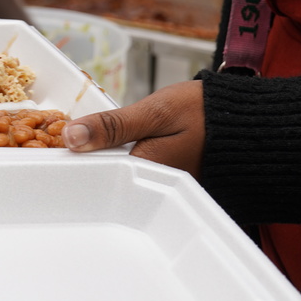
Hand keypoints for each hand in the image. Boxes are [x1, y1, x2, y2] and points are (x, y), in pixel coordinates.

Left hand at [62, 80, 204, 179]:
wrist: (247, 121)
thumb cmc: (206, 113)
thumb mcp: (156, 111)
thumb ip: (114, 126)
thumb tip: (72, 136)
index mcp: (145, 173)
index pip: (96, 175)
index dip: (73, 160)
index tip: (53, 147)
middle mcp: (152, 189)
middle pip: (107, 180)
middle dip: (89, 161)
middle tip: (70, 141)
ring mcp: (162, 188)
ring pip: (121, 176)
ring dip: (105, 160)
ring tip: (89, 144)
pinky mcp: (169, 181)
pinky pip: (136, 173)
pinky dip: (124, 159)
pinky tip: (116, 147)